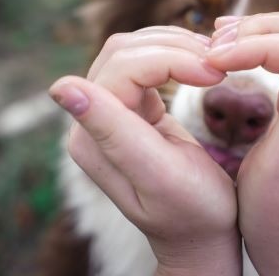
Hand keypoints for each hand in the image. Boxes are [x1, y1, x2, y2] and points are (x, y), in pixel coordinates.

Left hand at [49, 27, 240, 275]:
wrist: (202, 233)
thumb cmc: (192, 211)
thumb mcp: (158, 174)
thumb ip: (112, 131)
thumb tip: (59, 86)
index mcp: (93, 137)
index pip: (123, 67)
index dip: (171, 58)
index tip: (216, 73)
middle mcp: (92, 121)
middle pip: (124, 51)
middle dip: (175, 48)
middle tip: (219, 64)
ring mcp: (110, 113)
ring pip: (135, 50)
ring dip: (176, 46)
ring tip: (214, 63)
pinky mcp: (132, 108)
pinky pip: (146, 63)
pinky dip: (175, 56)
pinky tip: (200, 66)